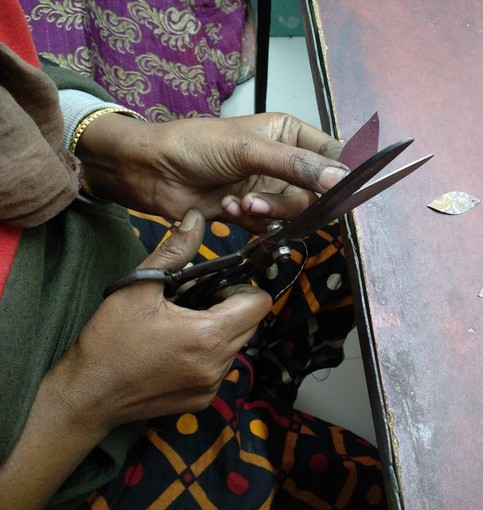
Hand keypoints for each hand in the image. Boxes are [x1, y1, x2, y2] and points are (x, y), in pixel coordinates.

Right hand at [52, 209, 271, 429]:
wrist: (86, 396)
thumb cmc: (109, 341)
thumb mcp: (138, 288)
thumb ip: (175, 250)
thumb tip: (197, 218)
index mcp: (209, 336)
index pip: (260, 304)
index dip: (242, 288)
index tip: (213, 287)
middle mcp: (219, 365)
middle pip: (250, 324)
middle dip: (229, 307)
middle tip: (191, 302)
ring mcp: (212, 386)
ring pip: (236, 345)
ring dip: (218, 330)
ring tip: (180, 326)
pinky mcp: (203, 399)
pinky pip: (220, 367)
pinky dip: (207, 354)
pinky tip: (175, 350)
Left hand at [76, 112, 347, 231]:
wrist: (152, 171)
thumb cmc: (197, 145)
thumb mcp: (249, 149)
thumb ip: (296, 165)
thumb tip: (341, 179)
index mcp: (290, 134)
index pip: (332, 155)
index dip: (340, 175)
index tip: (342, 194)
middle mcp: (285, 162)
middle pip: (316, 192)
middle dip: (290, 202)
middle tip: (262, 202)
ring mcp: (269, 188)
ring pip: (294, 213)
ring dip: (268, 213)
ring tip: (240, 205)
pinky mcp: (253, 211)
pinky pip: (270, 225)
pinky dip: (251, 221)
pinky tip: (227, 209)